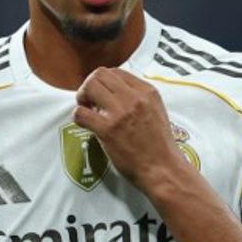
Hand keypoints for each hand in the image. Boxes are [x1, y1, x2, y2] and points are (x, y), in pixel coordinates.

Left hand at [73, 67, 187, 189]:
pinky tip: (85, 125)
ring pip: (89, 87)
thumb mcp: (156, 111)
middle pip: (99, 74)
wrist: (163, 169)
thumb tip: (113, 93)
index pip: (116, 71)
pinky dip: (78, 117)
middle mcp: (134, 98)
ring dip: (82, 98)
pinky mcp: (108, 130)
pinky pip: (81, 113)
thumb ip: (138, 98)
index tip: (102, 95)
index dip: (103, 82)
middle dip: (89, 86)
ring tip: (87, 111)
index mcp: (147, 91)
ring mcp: (120, 113)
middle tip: (89, 102)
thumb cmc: (159, 145)